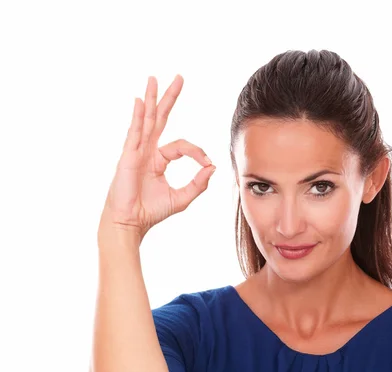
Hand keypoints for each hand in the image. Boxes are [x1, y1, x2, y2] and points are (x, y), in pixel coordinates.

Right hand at [100, 75, 215, 240]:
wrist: (132, 223)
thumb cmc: (152, 211)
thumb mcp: (182, 198)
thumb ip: (199, 183)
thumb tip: (213, 167)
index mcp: (159, 159)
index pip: (183, 146)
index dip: (198, 152)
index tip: (208, 163)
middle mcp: (147, 151)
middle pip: (160, 118)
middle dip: (169, 98)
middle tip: (179, 77)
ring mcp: (136, 151)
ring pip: (146, 120)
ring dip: (150, 99)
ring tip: (153, 79)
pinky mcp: (128, 157)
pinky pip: (134, 133)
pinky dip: (136, 117)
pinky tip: (138, 101)